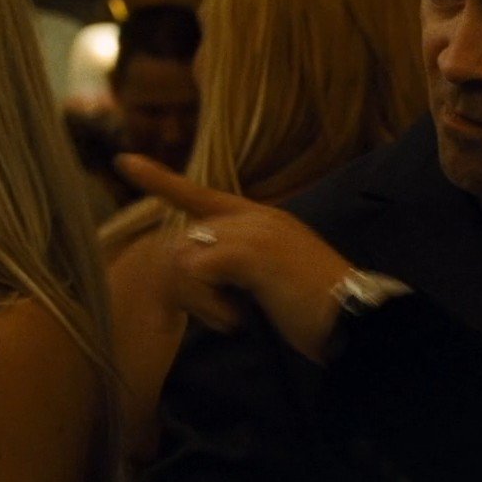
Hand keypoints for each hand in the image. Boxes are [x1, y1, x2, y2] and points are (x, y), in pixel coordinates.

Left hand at [117, 154, 357, 361]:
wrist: (355, 318)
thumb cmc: (322, 308)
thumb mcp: (277, 278)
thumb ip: (242, 267)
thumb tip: (202, 274)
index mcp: (265, 220)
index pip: (203, 196)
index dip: (162, 181)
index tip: (126, 162)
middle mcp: (257, 217)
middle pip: (187, 241)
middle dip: (195, 287)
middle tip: (231, 317)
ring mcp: (253, 231)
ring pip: (188, 258)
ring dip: (204, 300)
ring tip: (241, 317)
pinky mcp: (248, 252)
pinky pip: (197, 274)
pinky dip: (212, 306)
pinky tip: (240, 319)